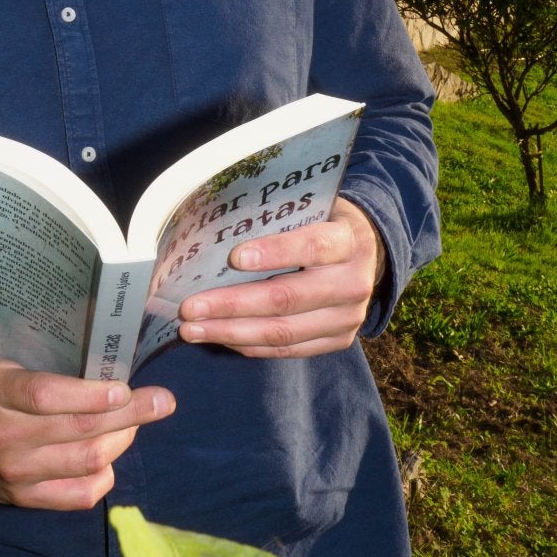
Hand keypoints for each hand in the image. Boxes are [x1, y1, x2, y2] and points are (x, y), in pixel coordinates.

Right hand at [0, 350, 174, 509]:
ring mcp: (17, 475)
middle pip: (79, 430)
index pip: (47, 397)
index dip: (90, 395)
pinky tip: (110, 453)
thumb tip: (92, 334)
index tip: (124, 388)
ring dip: (121, 440)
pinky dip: (104, 474)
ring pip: (87, 461)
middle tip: (163, 401)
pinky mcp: (26, 499)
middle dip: (130, 414)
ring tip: (135, 422)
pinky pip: (80, 494)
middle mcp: (7, 438)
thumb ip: (32, 352)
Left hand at [177, 201, 386, 359]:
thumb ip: (278, 217)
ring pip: (283, 332)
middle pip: (287, 299)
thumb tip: (216, 229)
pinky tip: (220, 338)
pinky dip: (250, 345)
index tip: (234, 257)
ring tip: (192, 330)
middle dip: (232, 305)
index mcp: (347, 240)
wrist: (366, 252)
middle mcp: (352, 283)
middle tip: (190, 308)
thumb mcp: (312, 207)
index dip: (274, 252)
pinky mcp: (339, 341)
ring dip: (231, 332)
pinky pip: (288, 350)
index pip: (312, 246)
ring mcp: (348, 318)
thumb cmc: (323, 222)